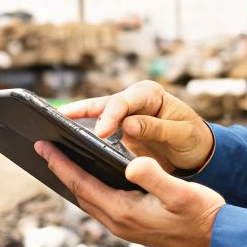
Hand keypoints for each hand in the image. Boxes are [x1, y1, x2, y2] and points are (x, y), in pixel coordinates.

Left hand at [35, 140, 223, 246]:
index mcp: (124, 211)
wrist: (218, 240)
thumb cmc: (202, 213)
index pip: (81, 184)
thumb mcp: (180, 191)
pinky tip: (89, 177)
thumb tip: (131, 164)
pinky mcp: (132, 228)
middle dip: (60, 170)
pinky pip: (101, 205)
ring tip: (59, 160)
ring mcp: (124, 228)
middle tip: (43, 147)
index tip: (42, 146)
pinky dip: (89, 189)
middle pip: (79, 193)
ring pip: (89, 200)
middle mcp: (119, 223)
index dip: (60, 164)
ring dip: (73, 180)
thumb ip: (154, 177)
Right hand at [58, 80, 213, 173]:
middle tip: (60, 121)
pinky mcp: (117, 131)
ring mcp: (123, 116)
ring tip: (49, 126)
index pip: (124, 102)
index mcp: (150, 94)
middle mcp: (133, 101)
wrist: (198, 151)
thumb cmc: (193, 139)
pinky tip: (63, 142)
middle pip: (102, 104)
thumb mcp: (182, 134)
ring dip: (74, 120)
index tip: (102, 132)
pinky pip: (94, 131)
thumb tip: (127, 124)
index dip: (110, 116)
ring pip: (93, 115)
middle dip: (80, 112)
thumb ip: (157, 128)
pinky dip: (79, 134)